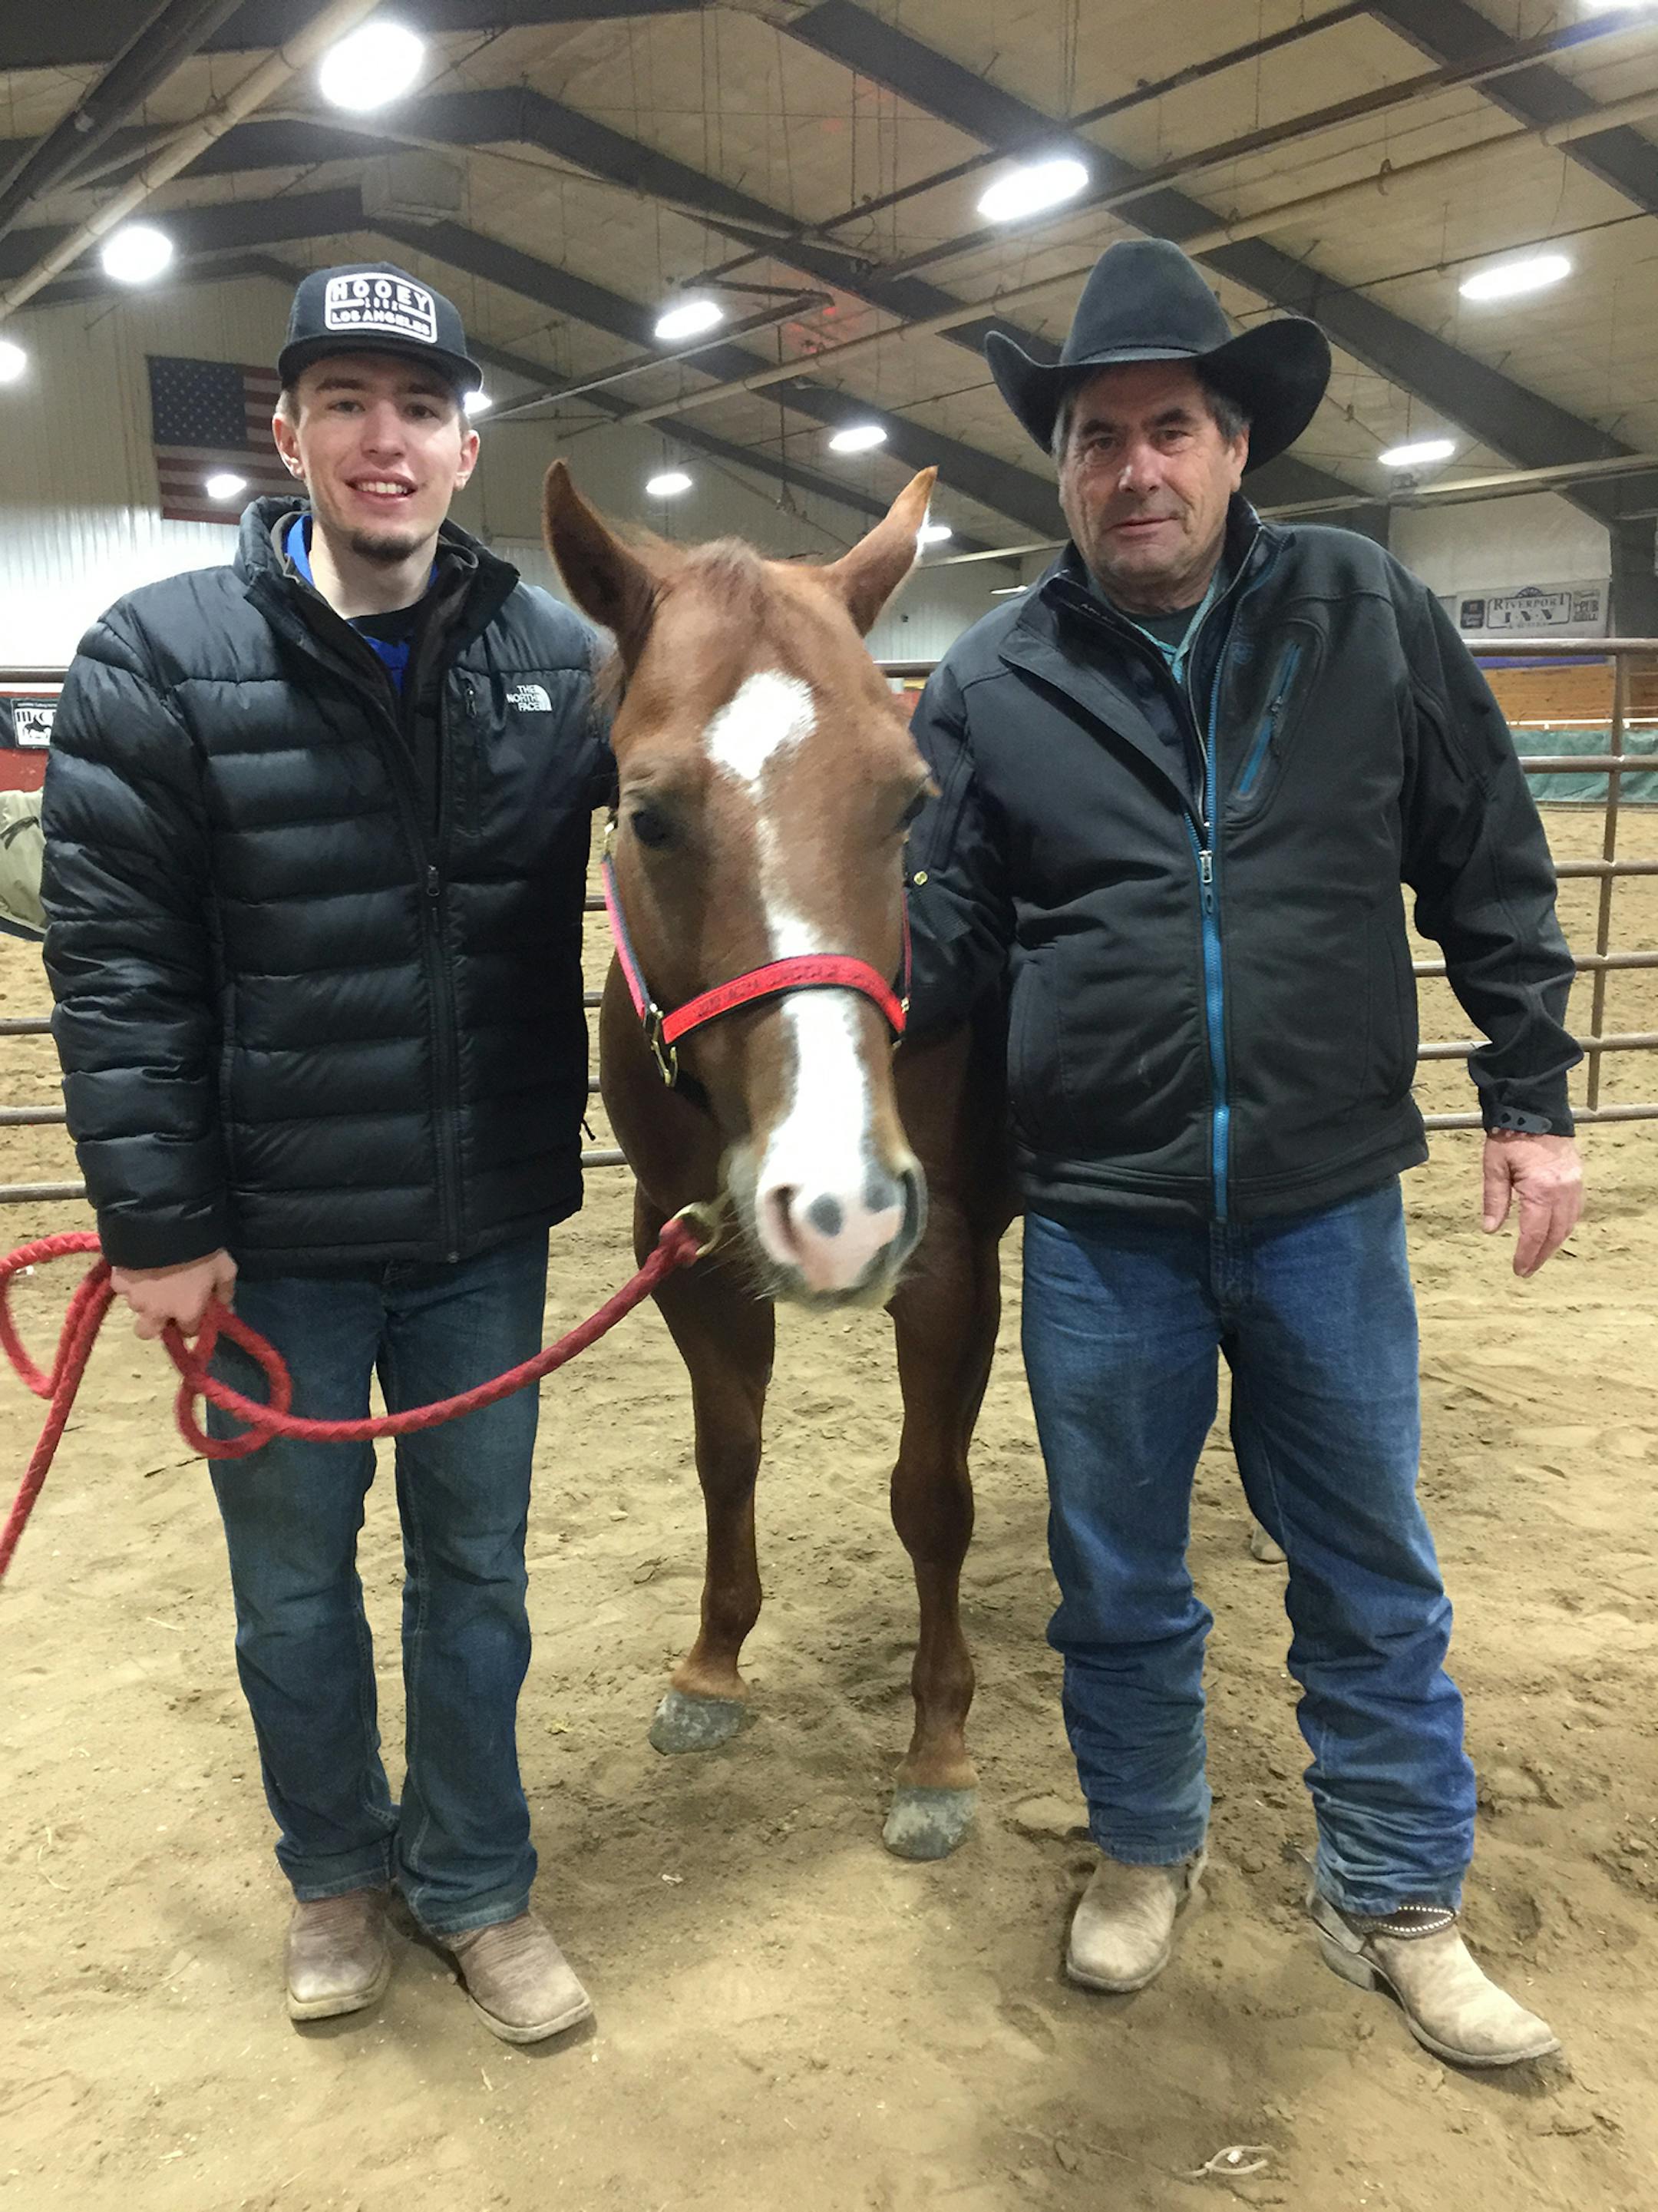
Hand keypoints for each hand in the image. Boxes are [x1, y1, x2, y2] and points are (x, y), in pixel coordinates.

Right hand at [110, 1250, 236, 1340]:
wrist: (166, 1225)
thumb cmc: (201, 1249)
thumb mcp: (225, 1268)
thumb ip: (225, 1292)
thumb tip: (226, 1310)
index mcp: (186, 1312)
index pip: (189, 1332)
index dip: (192, 1322)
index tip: (193, 1309)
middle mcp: (157, 1312)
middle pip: (148, 1332)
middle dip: (155, 1323)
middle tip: (163, 1305)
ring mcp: (135, 1298)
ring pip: (136, 1307)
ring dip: (144, 1298)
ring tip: (153, 1277)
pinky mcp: (118, 1282)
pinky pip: (122, 1288)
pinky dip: (130, 1280)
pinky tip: (139, 1266)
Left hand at [1480, 1133, 1582, 1277]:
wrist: (1534, 1110)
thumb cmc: (1509, 1137)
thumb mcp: (1494, 1167)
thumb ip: (1494, 1200)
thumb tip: (1490, 1230)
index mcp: (1540, 1189)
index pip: (1535, 1232)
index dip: (1527, 1254)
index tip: (1518, 1270)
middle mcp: (1563, 1190)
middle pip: (1555, 1233)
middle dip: (1540, 1254)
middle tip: (1526, 1270)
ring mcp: (1574, 1185)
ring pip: (1568, 1224)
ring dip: (1554, 1243)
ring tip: (1537, 1256)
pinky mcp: (1577, 1178)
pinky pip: (1575, 1211)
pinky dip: (1564, 1226)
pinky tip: (1553, 1233)